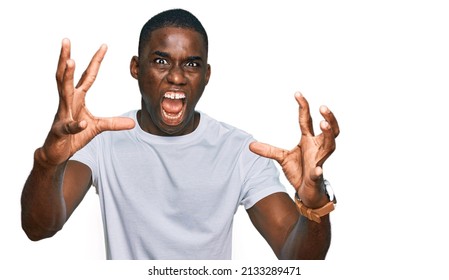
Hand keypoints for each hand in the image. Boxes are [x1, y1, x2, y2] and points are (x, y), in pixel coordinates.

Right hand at [37, 38, 134, 165]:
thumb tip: (133, 123)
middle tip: (67, 40)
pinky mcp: (60, 130)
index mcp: (77, 98)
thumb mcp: (97, 127)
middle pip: (65, 76)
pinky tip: (83, 124)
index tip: (104, 45)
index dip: (95, 61)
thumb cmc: (74, 136)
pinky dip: (76, 125)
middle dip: (66, 58)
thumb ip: (114, 123)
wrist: (56, 152)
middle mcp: (67, 102)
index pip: (88, 76)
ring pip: (63, 92)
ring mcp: (62, 115)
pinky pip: (68, 126)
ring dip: (66, 76)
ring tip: (70, 61)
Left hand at [249, 92, 338, 207]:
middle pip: (330, 130)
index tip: (297, 94)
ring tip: (323, 124)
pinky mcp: (317, 175)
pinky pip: (319, 172)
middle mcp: (318, 148)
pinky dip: (318, 170)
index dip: (304, 107)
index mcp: (309, 141)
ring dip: (329, 134)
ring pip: (330, 145)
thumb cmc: (299, 171)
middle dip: (328, 118)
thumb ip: (268, 150)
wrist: (306, 191)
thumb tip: (250, 144)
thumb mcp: (282, 158)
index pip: (307, 120)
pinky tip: (317, 169)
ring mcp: (319, 160)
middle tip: (322, 107)